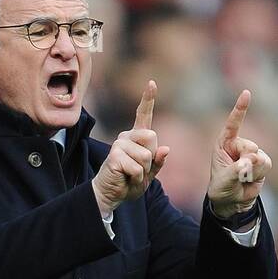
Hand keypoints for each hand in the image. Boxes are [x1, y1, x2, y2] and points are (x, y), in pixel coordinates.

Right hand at [92, 80, 170, 214]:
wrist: (111, 195)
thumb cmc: (129, 182)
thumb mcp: (149, 174)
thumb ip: (158, 162)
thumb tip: (166, 149)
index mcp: (137, 137)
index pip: (143, 115)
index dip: (148, 99)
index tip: (151, 83)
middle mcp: (127, 136)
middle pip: (152, 138)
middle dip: (151, 159)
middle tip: (139, 169)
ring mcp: (119, 144)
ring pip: (146, 156)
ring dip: (143, 172)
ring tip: (132, 176)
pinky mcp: (115, 156)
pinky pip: (137, 167)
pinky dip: (136, 178)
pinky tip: (126, 179)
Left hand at [207, 90, 271, 218]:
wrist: (231, 201)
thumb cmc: (222, 187)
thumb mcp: (223, 180)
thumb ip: (236, 170)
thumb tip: (252, 160)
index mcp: (225, 143)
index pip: (233, 123)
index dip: (240, 108)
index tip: (246, 93)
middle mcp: (239, 145)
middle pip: (251, 147)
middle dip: (246, 163)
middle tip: (236, 175)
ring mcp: (252, 153)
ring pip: (260, 157)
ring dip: (252, 171)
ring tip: (242, 179)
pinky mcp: (262, 162)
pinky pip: (266, 164)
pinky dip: (258, 174)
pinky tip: (250, 180)